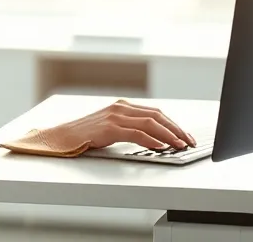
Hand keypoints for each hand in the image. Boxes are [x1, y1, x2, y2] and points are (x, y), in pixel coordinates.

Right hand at [53, 99, 194, 151]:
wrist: (63, 136)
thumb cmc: (86, 135)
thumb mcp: (111, 127)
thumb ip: (130, 128)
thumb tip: (156, 139)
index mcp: (123, 106)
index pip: (156, 112)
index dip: (174, 124)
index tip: (186, 135)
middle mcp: (121, 107)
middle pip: (157, 116)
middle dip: (176, 129)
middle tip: (189, 141)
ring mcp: (115, 116)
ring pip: (150, 123)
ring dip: (169, 135)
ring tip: (180, 145)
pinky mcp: (109, 127)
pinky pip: (136, 133)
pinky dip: (151, 140)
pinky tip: (160, 147)